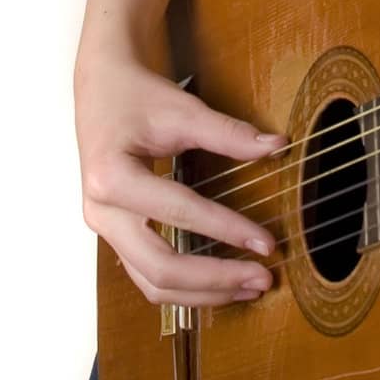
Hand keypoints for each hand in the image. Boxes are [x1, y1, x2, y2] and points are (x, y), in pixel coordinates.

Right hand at [74, 52, 287, 307]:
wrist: (101, 87)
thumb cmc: (137, 95)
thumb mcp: (183, 110)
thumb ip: (229, 133)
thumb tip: (278, 146)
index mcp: (112, 178)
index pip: (179, 213)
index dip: (227, 229)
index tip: (267, 242)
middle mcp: (102, 213)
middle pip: (160, 269)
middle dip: (215, 279)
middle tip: (263, 278)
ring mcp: (104, 228)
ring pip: (151, 283)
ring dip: (202, 292)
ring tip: (248, 287)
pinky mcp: (114, 234)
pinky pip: (147, 273)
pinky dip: (184, 285)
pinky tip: (219, 281)